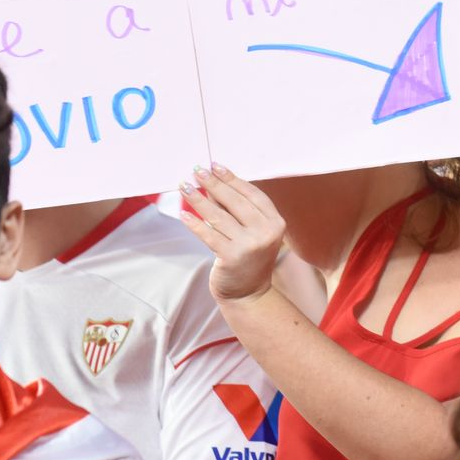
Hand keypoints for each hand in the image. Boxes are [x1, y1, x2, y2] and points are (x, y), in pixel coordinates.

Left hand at [178, 164, 287, 303]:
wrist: (249, 294)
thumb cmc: (249, 257)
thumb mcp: (252, 232)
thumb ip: (237, 211)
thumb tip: (211, 185)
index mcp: (275, 222)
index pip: (252, 193)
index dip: (232, 178)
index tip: (215, 166)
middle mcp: (266, 232)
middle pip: (235, 201)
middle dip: (213, 183)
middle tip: (197, 171)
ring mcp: (250, 245)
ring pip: (219, 216)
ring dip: (199, 199)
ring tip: (184, 186)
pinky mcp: (232, 257)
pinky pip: (209, 235)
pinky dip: (195, 223)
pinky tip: (184, 214)